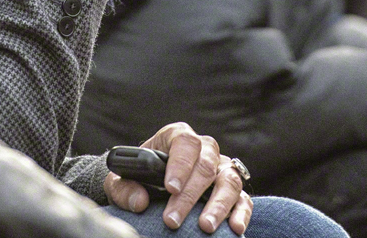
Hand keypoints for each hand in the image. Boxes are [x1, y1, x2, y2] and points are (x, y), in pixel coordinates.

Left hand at [103, 122, 252, 234]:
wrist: (149, 185)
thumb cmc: (138, 177)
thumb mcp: (123, 179)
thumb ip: (124, 188)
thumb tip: (139, 201)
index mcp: (176, 138)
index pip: (185, 143)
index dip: (180, 164)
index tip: (169, 188)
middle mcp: (204, 149)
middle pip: (206, 165)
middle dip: (190, 195)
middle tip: (172, 220)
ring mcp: (221, 168)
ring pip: (229, 179)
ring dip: (218, 204)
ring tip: (204, 227)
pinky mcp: (231, 190)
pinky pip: (243, 198)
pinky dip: (242, 212)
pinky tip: (234, 227)